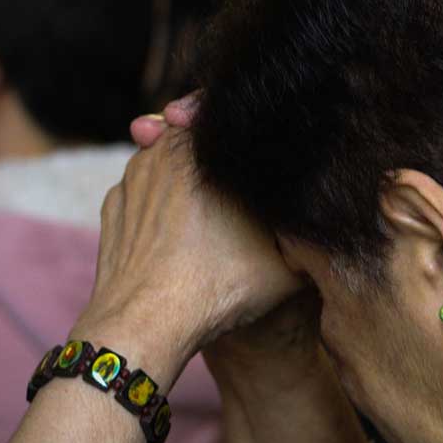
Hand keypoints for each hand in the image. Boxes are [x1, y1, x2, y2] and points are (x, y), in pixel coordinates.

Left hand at [132, 96, 325, 379]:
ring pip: (167, 162)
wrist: (145, 325)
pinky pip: (142, 192)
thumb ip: (307, 234)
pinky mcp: (112, 207)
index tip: (261, 164)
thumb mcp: (287, 263)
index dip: (251, 135)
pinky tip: (177, 236)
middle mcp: (163, 150)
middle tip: (239, 195)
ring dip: (187, 181)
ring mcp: (130, 178)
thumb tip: (330, 220)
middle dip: (217, 158)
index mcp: (204, 147)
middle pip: (197, 136)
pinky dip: (158, 206)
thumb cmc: (218, 288)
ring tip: (211, 219)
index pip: (228, 117)